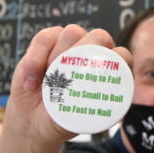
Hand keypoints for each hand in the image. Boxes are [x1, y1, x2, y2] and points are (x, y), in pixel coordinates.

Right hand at [7, 25, 131, 142]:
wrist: (33, 119)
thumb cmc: (63, 117)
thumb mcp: (82, 120)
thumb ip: (95, 111)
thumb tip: (110, 111)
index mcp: (106, 71)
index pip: (122, 55)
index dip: (117, 60)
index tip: (102, 76)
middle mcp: (91, 54)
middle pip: (99, 36)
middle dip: (87, 51)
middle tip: (72, 73)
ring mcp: (69, 46)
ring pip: (72, 32)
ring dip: (58, 56)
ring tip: (47, 82)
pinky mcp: (46, 43)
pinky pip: (44, 38)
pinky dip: (36, 59)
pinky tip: (31, 82)